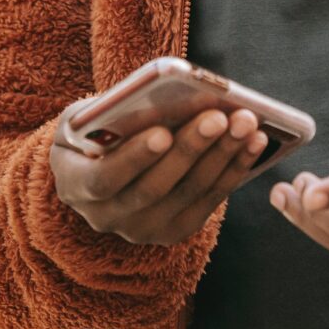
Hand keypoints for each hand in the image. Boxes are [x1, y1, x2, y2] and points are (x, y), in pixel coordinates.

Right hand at [51, 101, 267, 244]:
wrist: (95, 166)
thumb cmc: (90, 129)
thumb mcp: (81, 116)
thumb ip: (103, 112)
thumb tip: (152, 98)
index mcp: (74, 186)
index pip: (104, 179)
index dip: (134, 158)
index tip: (163, 131)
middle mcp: (106, 217)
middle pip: (155, 188)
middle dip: (191, 149)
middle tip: (220, 116)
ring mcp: (142, 229)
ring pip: (188, 194)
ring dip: (222, 156)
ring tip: (246, 122)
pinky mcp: (174, 230)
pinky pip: (209, 200)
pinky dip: (234, 169)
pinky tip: (254, 141)